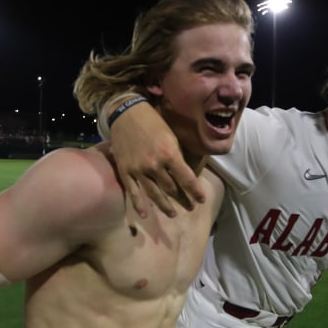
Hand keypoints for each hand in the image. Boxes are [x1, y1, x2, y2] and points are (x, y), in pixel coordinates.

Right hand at [109, 102, 205, 217]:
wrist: (126, 113)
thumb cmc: (153, 121)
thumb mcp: (171, 135)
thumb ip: (177, 155)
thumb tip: (185, 172)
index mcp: (169, 154)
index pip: (186, 178)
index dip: (195, 191)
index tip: (201, 200)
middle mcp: (155, 166)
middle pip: (171, 189)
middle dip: (182, 199)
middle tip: (190, 207)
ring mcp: (139, 170)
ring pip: (154, 194)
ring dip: (165, 206)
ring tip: (173, 213)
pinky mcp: (125, 171)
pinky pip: (133, 192)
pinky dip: (138, 205)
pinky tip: (144, 215)